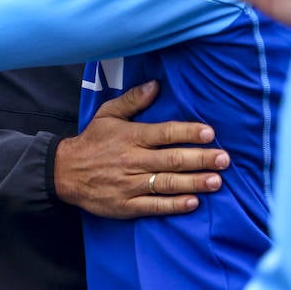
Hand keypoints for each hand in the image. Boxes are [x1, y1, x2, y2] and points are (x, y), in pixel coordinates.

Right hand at [53, 80, 228, 218]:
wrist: (65, 172)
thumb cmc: (92, 141)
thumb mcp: (108, 114)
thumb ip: (133, 100)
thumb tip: (156, 85)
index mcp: (131, 136)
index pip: (165, 133)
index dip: (189, 132)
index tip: (210, 133)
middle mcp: (133, 160)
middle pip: (172, 159)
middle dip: (201, 159)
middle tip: (224, 159)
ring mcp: (130, 184)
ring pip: (168, 183)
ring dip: (194, 182)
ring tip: (216, 181)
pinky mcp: (127, 205)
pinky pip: (155, 205)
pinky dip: (175, 205)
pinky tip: (193, 202)